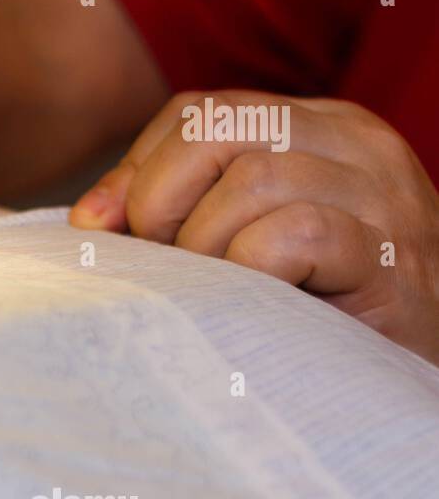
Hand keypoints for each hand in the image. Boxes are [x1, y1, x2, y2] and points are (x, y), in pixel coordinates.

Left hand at [70, 91, 438, 363]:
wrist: (409, 387)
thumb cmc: (307, 311)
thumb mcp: (238, 242)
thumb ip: (171, 212)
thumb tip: (91, 218)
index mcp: (318, 127)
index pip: (198, 112)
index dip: (140, 170)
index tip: (119, 231)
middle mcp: (357, 145)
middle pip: (217, 128)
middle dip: (162, 200)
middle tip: (170, 263)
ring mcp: (384, 199)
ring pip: (253, 179)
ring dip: (206, 246)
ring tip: (218, 291)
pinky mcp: (392, 262)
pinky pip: (293, 236)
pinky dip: (251, 273)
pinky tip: (260, 305)